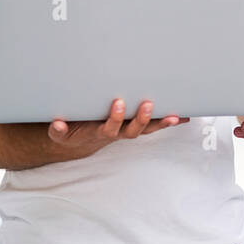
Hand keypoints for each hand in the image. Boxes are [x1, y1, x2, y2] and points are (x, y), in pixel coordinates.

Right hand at [48, 98, 187, 152]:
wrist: (80, 140)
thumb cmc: (72, 130)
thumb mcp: (60, 132)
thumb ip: (58, 129)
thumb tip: (57, 123)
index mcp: (100, 131)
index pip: (109, 126)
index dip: (114, 118)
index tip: (118, 103)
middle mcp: (117, 132)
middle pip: (133, 129)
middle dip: (141, 118)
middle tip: (148, 104)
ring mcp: (128, 130)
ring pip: (147, 129)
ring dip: (162, 123)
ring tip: (177, 117)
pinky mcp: (136, 126)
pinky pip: (155, 126)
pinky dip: (169, 123)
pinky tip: (186, 118)